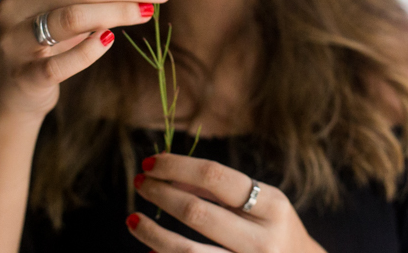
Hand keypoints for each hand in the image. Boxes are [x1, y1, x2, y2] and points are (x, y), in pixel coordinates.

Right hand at [0, 0, 172, 118]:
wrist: (14, 89)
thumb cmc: (49, 40)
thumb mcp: (71, 6)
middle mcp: (15, 3)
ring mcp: (14, 40)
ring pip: (71, 18)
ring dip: (116, 13)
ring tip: (146, 12)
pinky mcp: (23, 75)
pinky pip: (59, 63)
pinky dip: (87, 51)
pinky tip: (110, 41)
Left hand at [128, 153, 326, 252]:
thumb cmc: (275, 231)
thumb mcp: (264, 205)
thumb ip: (223, 190)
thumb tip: (170, 173)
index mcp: (273, 206)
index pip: (215, 177)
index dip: (177, 166)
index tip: (151, 162)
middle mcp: (263, 240)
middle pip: (197, 212)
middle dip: (161, 194)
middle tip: (139, 183)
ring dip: (153, 233)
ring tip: (132, 219)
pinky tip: (151, 251)